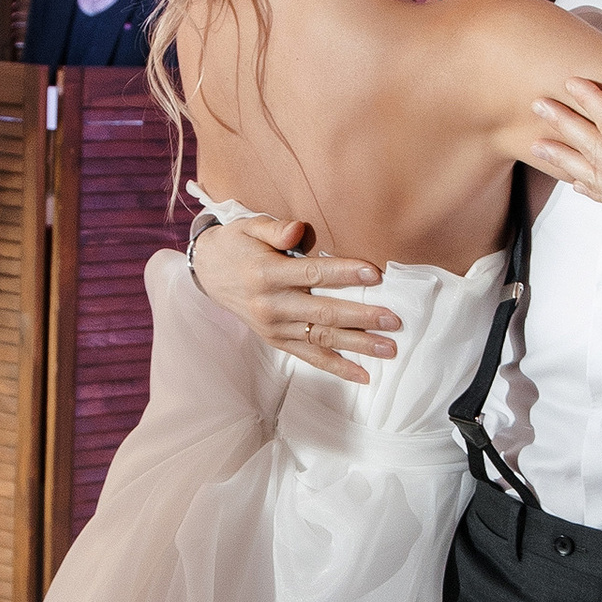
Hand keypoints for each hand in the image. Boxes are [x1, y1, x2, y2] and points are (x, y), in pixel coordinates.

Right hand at [188, 215, 401, 379]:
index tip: (375, 274)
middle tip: (393, 320)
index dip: (344, 273)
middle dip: (361, 317)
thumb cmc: (237, 245)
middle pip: (323, 312)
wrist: (208, 273)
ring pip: (321, 338)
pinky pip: (309, 357)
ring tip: (388, 348)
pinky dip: (336, 367)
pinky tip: (363, 375)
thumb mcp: (250, 226)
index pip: (312, 273)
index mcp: (267, 274)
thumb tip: (298, 230)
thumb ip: (275, 228)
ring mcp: (274, 328)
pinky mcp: (277, 341)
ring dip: (357, 345)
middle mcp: (271, 305)